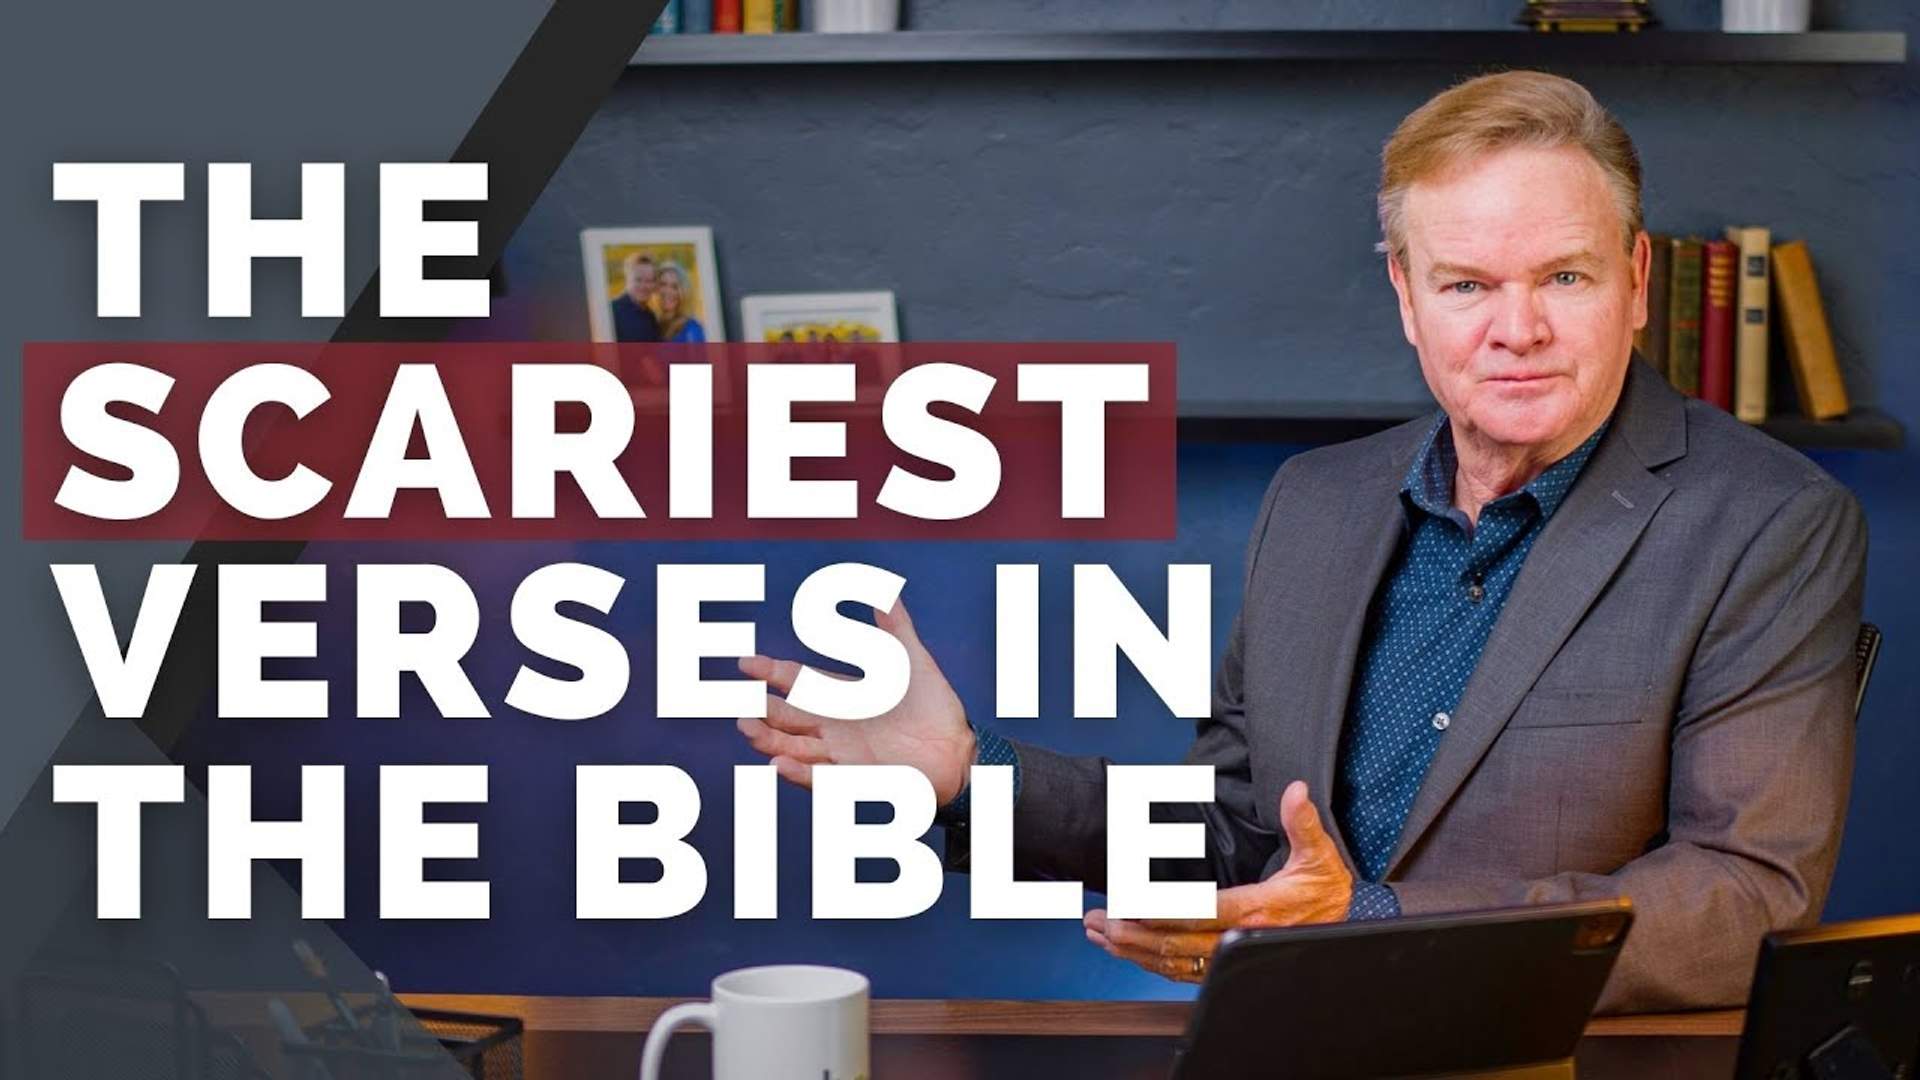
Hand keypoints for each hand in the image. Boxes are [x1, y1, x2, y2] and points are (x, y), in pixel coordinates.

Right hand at [735, 600, 975, 803]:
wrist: (959, 748)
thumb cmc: (934, 705)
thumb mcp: (913, 660)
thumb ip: (896, 628)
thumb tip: (884, 592)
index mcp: (839, 694)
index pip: (794, 680)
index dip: (769, 672)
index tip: (745, 664)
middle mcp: (832, 725)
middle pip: (785, 716)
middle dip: (761, 709)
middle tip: (738, 702)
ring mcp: (841, 753)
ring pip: (792, 747)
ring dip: (769, 739)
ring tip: (748, 728)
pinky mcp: (854, 779)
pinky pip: (819, 778)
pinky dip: (797, 773)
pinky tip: (778, 764)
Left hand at [1083, 780, 1352, 982]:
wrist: (1343, 923)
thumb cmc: (1326, 889)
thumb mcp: (1320, 853)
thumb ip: (1302, 821)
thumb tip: (1294, 791)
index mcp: (1258, 909)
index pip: (1203, 911)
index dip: (1164, 909)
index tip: (1132, 902)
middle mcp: (1239, 938)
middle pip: (1178, 943)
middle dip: (1133, 934)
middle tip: (1100, 921)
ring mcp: (1232, 956)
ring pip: (1175, 962)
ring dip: (1134, 950)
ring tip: (1100, 936)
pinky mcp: (1228, 964)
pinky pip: (1184, 971)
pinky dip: (1152, 963)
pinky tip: (1129, 953)